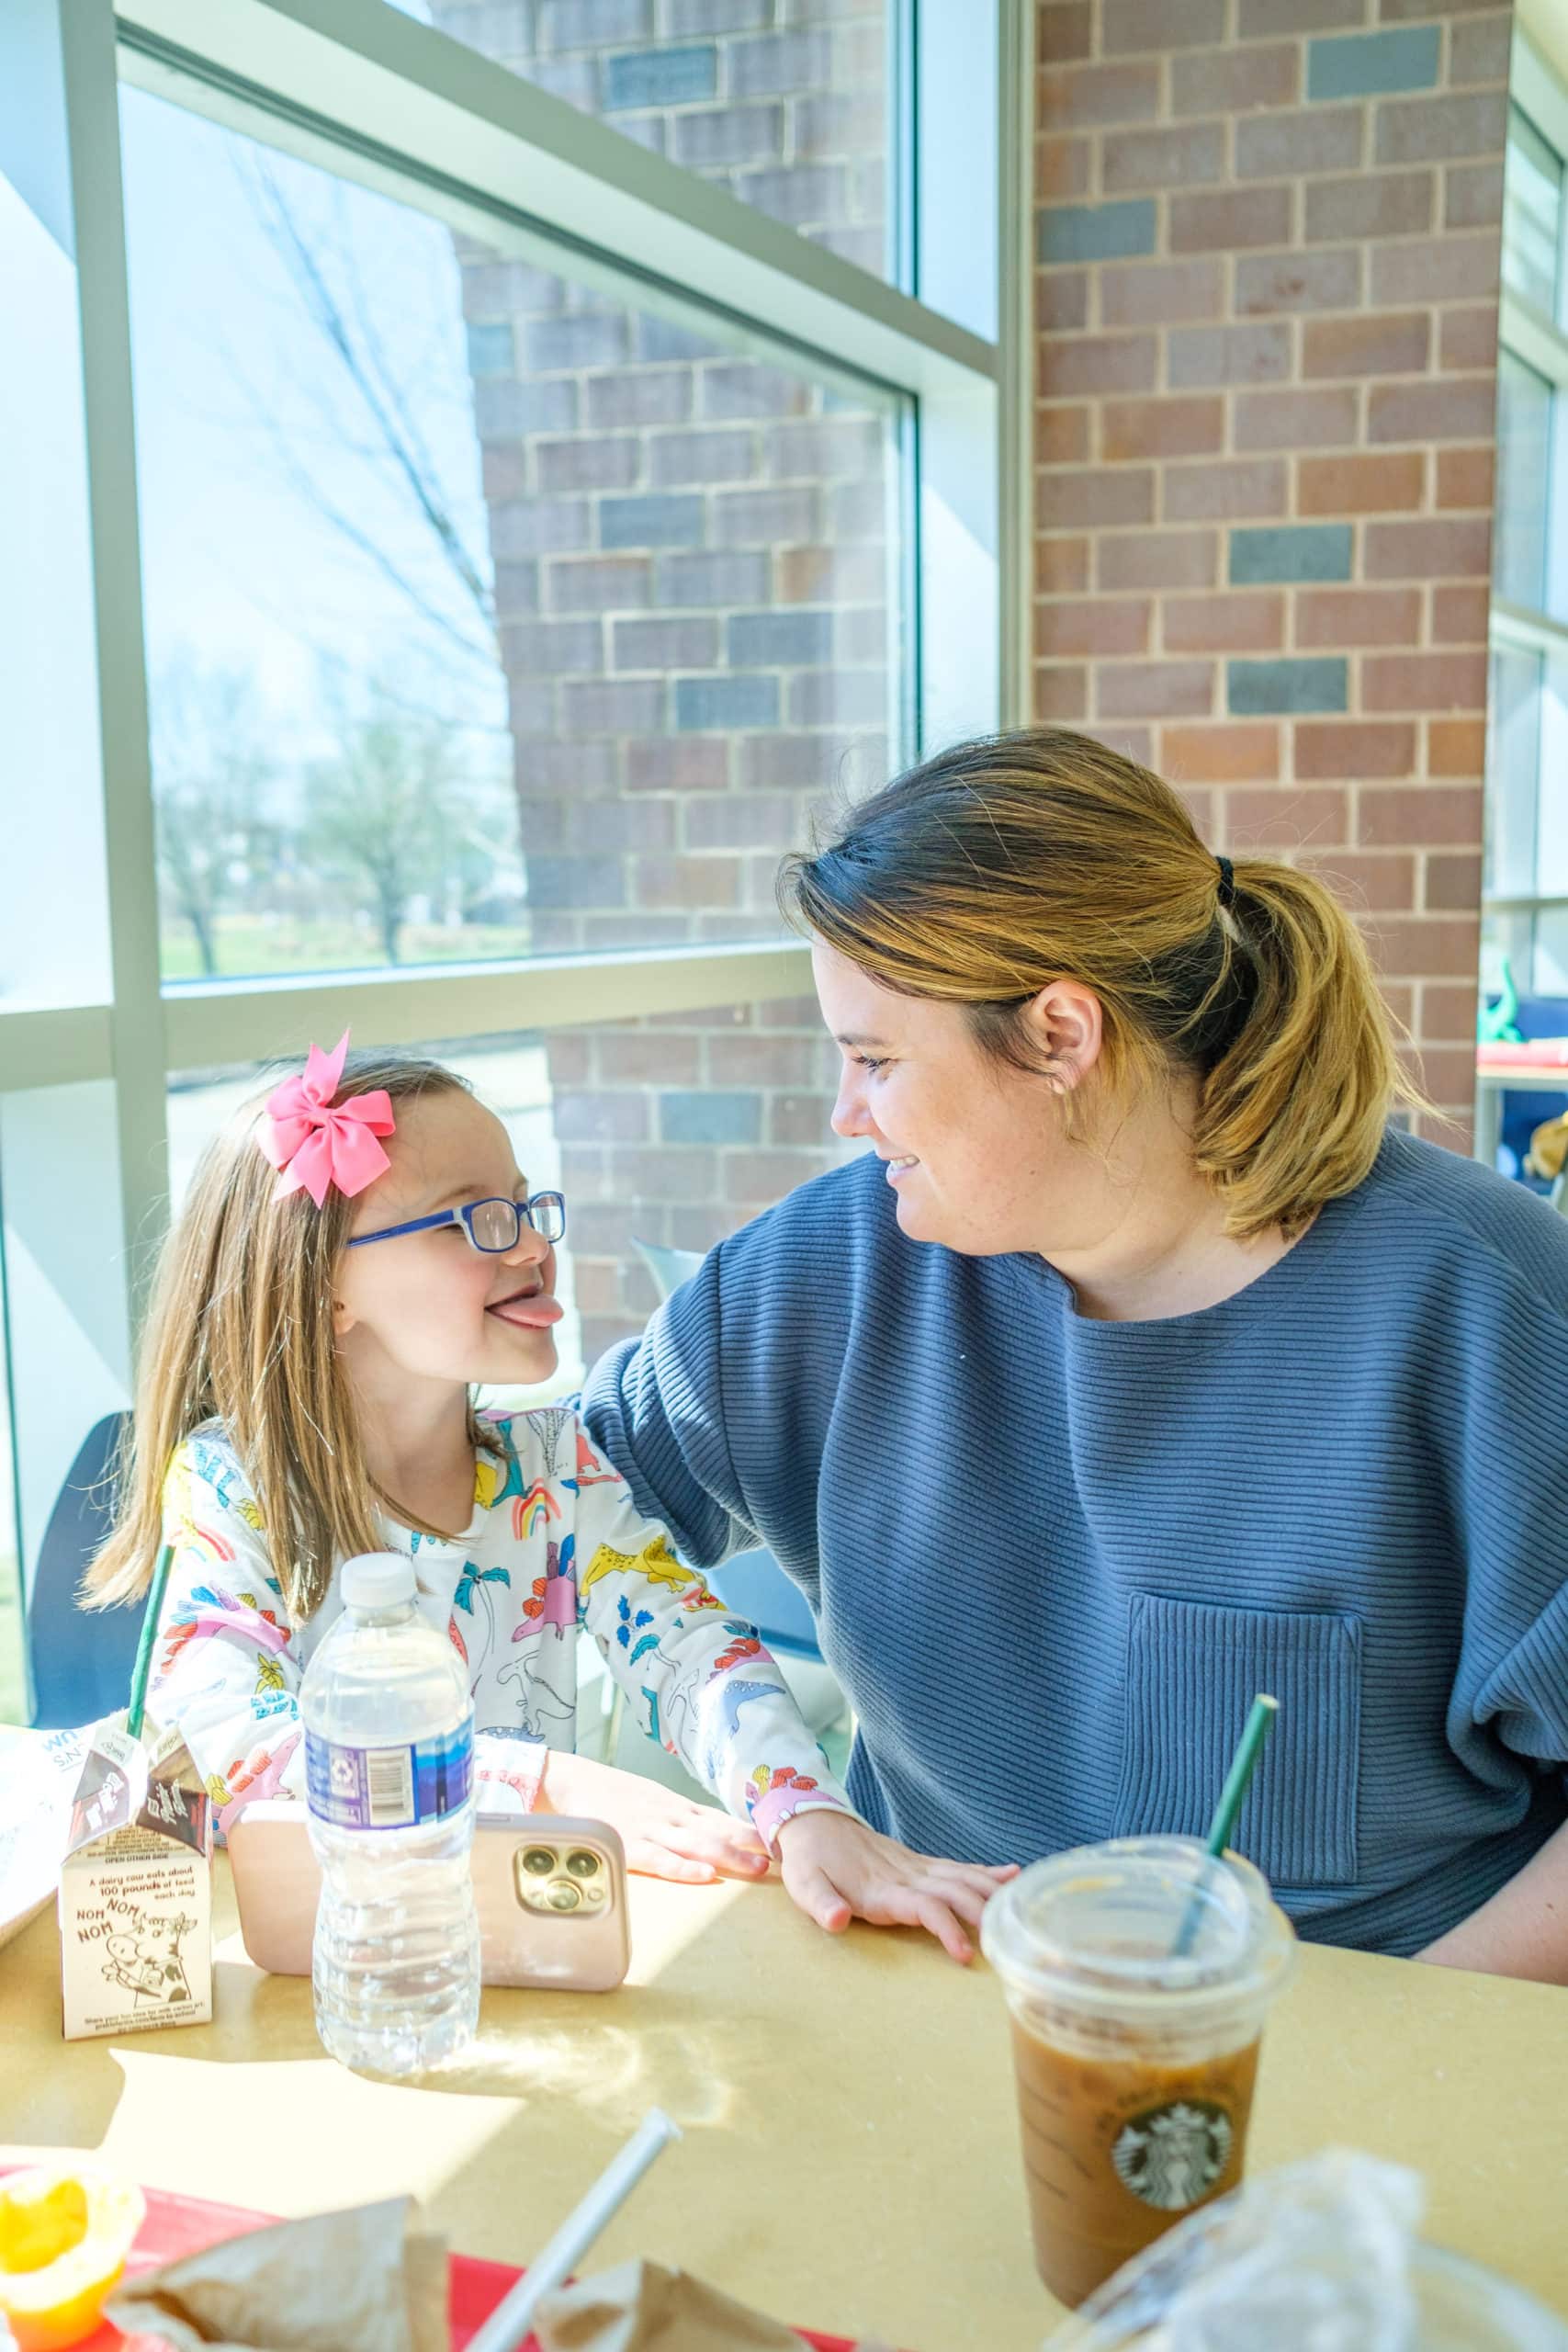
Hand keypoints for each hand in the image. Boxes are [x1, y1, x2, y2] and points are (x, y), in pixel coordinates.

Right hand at [538, 1751, 769, 1884]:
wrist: (572, 1781)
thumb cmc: (615, 1795)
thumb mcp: (655, 1801)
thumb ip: (684, 1818)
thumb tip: (720, 1831)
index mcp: (678, 1807)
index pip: (722, 1818)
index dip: (751, 1830)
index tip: (780, 1840)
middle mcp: (671, 1816)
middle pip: (717, 1831)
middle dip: (749, 1845)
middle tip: (781, 1858)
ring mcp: (650, 1829)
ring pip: (696, 1843)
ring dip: (729, 1856)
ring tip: (756, 1868)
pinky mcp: (628, 1846)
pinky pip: (659, 1859)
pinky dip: (682, 1867)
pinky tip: (702, 1875)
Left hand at [773, 1808, 1019, 1963]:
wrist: (815, 1822)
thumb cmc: (810, 1862)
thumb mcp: (805, 1885)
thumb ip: (822, 1905)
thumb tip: (838, 1921)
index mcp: (882, 1888)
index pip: (924, 1907)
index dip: (946, 1928)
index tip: (966, 1954)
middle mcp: (906, 1874)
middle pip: (953, 1891)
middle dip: (981, 1913)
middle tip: (1008, 1941)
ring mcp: (916, 1866)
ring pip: (962, 1877)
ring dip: (991, 1892)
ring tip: (1020, 1912)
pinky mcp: (919, 1863)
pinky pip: (958, 1866)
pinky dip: (986, 1871)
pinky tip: (1014, 1875)